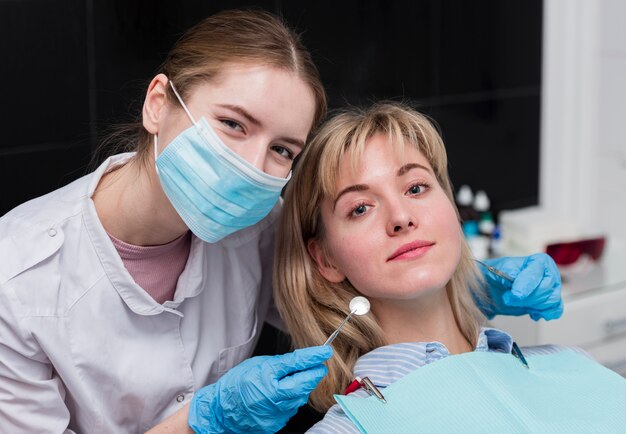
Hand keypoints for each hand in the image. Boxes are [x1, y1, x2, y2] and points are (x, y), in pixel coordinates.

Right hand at [188, 345, 332, 433]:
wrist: (221, 412)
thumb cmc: (235, 385)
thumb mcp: (256, 364)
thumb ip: (280, 363)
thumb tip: (300, 360)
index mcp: (266, 376)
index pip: (296, 364)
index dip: (313, 357)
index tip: (325, 351)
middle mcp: (272, 396)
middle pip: (304, 383)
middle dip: (314, 374)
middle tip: (318, 366)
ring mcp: (276, 413)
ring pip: (300, 397)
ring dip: (302, 387)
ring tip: (289, 381)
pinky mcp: (277, 423)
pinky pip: (291, 409)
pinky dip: (291, 400)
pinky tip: (280, 396)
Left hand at [480, 253, 562, 320]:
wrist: (496, 288)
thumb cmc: (499, 275)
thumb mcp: (497, 269)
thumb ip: (507, 272)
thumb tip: (513, 276)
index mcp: (538, 261)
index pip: (537, 274)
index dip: (526, 285)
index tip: (516, 295)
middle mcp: (550, 273)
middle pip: (545, 290)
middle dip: (525, 298)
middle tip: (509, 298)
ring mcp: (553, 288)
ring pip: (550, 302)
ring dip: (531, 306)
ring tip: (517, 302)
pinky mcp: (552, 302)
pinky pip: (555, 310)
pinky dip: (543, 313)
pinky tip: (532, 312)